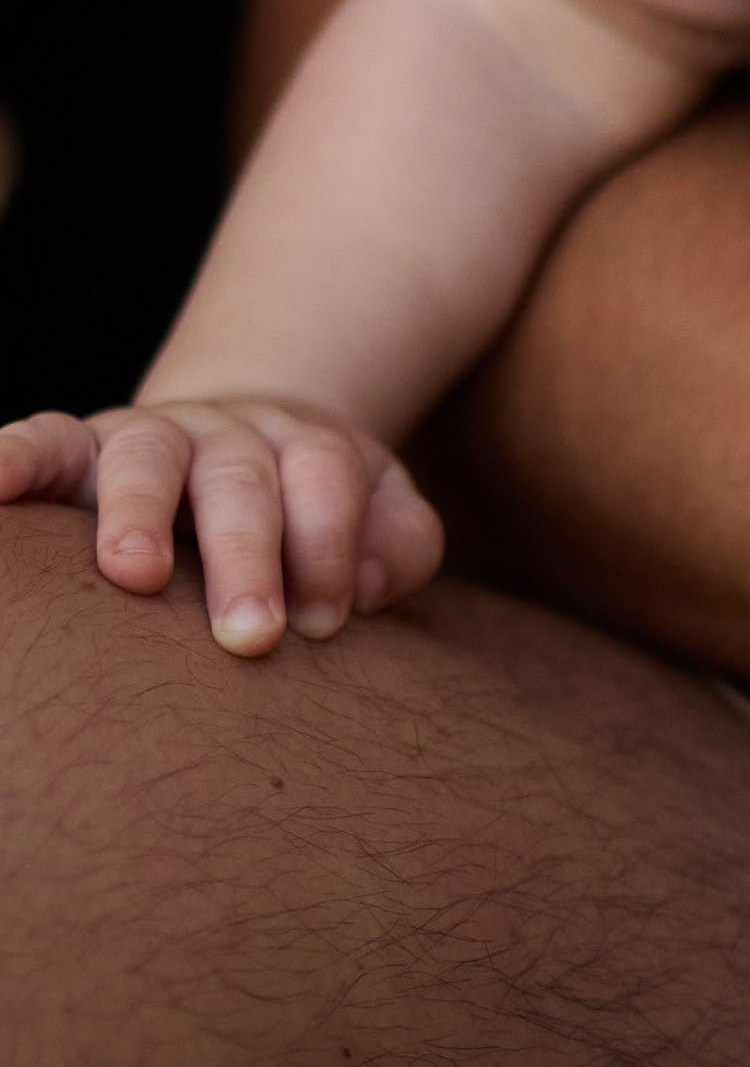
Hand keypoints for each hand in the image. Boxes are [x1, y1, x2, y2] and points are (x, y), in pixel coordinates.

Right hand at [0, 394, 444, 655]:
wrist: (243, 439)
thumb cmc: (312, 514)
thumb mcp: (377, 513)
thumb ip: (395, 546)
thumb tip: (360, 590)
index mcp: (303, 447)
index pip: (324, 483)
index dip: (327, 547)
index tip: (322, 623)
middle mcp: (225, 434)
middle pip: (238, 480)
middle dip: (245, 554)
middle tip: (251, 633)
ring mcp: (147, 437)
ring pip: (144, 458)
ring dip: (137, 511)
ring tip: (133, 570)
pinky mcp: (79, 450)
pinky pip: (45, 441)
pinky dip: (14, 456)